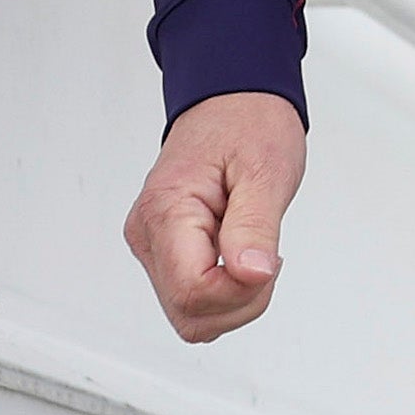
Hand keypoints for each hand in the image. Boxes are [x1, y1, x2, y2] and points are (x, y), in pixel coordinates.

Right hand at [127, 91, 305, 341]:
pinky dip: (226, 291)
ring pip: (190, 315)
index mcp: (166, 211)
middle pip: (189, 314)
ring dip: (235, 299)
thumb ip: (255, 228)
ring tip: (252, 249)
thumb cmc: (247, 124)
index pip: (193, 293)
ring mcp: (152, 244)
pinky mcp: (164, 251)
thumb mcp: (266, 170)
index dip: (239, 291)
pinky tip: (239, 254)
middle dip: (240, 301)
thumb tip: (251, 275)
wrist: (231, 99)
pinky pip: (193, 297)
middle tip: (264, 255)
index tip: (266, 258)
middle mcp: (148, 233)